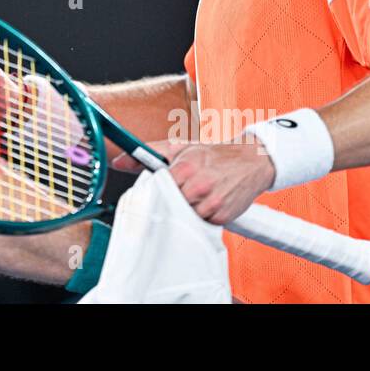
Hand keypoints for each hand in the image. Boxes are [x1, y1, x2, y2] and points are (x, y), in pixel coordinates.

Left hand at [113, 137, 275, 225]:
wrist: (250, 161)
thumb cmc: (211, 155)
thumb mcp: (179, 148)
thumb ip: (147, 154)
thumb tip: (118, 161)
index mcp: (185, 168)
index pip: (157, 188)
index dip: (156, 190)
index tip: (155, 190)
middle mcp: (199, 186)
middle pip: (169, 204)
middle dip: (171, 199)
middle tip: (179, 190)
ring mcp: (212, 203)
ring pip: (184, 216)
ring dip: (186, 208)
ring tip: (195, 194)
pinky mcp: (223, 216)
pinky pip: (202, 223)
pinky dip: (201, 216)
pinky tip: (207, 202)